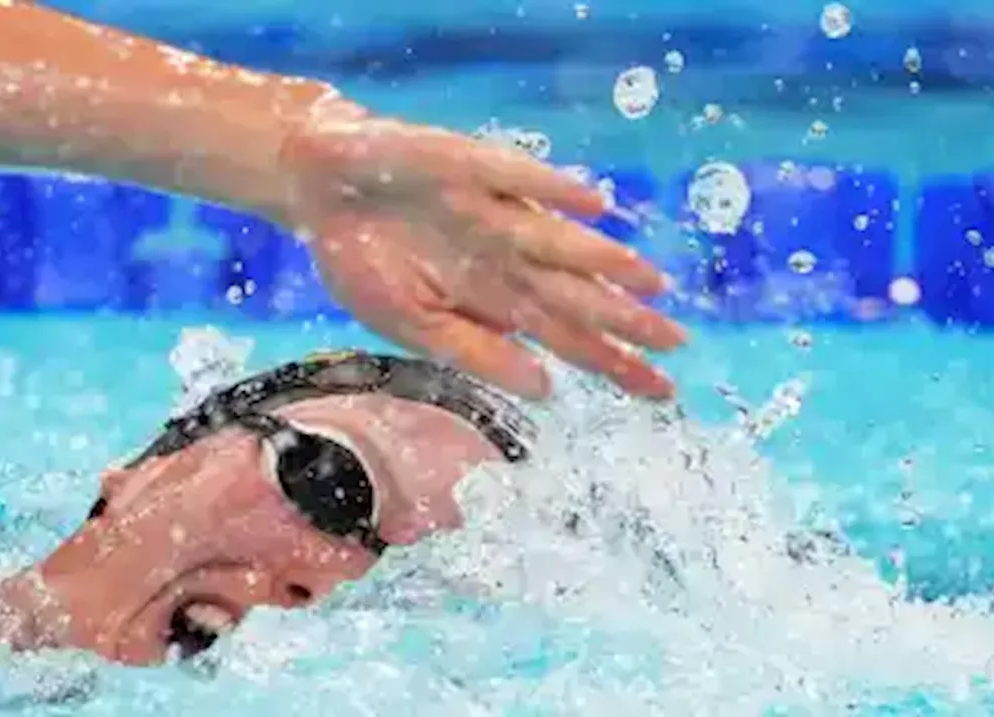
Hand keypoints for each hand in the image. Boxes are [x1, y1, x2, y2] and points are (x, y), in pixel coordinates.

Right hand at [276, 105, 687, 399]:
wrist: (317, 193)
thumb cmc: (363, 261)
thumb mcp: (410, 324)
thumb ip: (474, 352)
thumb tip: (545, 389)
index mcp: (495, 300)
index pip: (567, 337)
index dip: (613, 362)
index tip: (660, 392)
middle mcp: (507, 258)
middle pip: (575, 296)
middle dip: (625, 321)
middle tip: (676, 344)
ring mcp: (492, 213)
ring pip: (557, 242)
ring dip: (602, 262)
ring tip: (650, 283)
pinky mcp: (468, 169)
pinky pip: (515, 180)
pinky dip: (552, 191)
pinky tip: (594, 206)